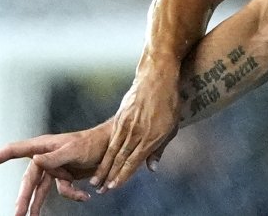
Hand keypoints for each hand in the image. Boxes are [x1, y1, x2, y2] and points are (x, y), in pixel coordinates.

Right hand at [0, 120, 113, 215]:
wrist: (113, 147)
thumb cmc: (92, 143)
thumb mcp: (74, 149)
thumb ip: (55, 157)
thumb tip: (36, 160)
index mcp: (43, 146)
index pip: (14, 150)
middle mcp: (45, 157)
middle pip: (28, 180)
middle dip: (22, 198)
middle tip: (17, 214)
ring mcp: (54, 168)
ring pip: (40, 190)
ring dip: (37, 204)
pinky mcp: (64, 176)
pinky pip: (62, 190)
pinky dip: (72, 195)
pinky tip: (86, 197)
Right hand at [92, 62, 181, 192]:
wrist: (157, 78)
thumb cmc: (169, 103)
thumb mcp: (171, 127)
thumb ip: (159, 149)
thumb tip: (151, 168)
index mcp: (151, 137)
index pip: (133, 162)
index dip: (122, 176)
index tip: (113, 187)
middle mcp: (137, 133)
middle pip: (120, 159)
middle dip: (110, 176)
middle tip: (101, 190)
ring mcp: (127, 125)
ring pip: (112, 150)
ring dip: (103, 166)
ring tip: (96, 179)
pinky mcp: (120, 117)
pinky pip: (111, 138)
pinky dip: (105, 151)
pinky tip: (100, 159)